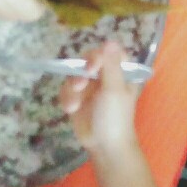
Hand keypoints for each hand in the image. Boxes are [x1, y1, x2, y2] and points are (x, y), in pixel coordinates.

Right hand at [59, 42, 139, 162]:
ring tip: (75, 103)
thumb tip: (110, 40)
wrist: (104, 145)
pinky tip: (71, 110)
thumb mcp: (114, 90)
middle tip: (80, 84)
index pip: (108, 52)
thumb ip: (111, 65)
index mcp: (120, 72)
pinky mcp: (77, 99)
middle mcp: (105, 76)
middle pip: (87, 60)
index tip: (92, 67)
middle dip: (80, 72)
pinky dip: (66, 99)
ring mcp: (90, 87)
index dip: (98, 56)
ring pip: (73, 75)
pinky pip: (66, 90)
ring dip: (71, 88)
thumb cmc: (116, 117)